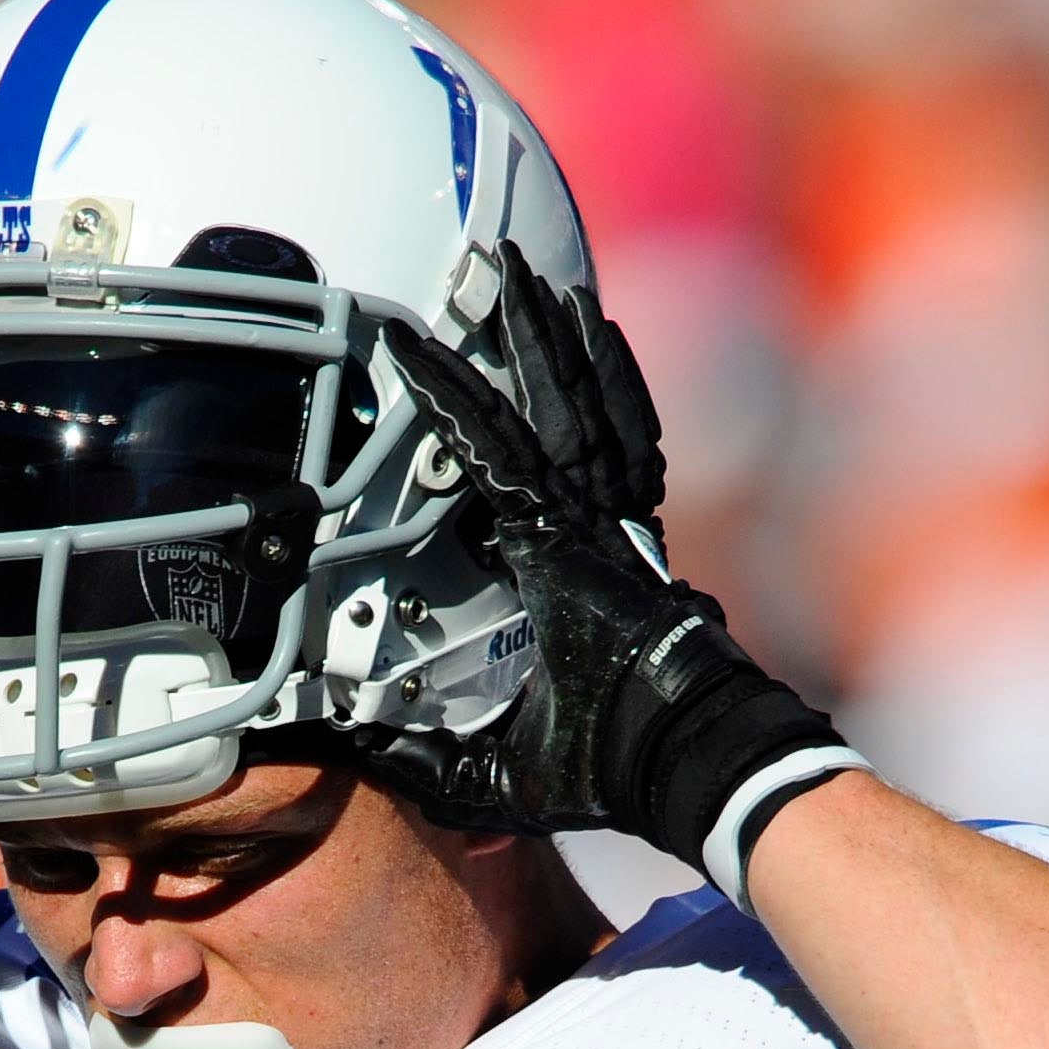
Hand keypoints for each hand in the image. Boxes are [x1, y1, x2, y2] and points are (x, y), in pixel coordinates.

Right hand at [358, 252, 840, 870]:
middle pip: (560, 408)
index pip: (495, 455)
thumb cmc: (611, 765)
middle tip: (498, 269)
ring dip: (576, 349)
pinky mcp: (648, 541)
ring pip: (605, 415)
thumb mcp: (502, 779)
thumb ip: (419, 762)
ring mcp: (630, 529)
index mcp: (554, 563)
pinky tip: (610, 353)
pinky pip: (637, 445)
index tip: (413, 345)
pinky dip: (622, 390)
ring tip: (552, 290)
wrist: (704, 763)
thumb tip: (344, 747)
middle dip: (525, 333)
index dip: (450, 396)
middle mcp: (597, 529)